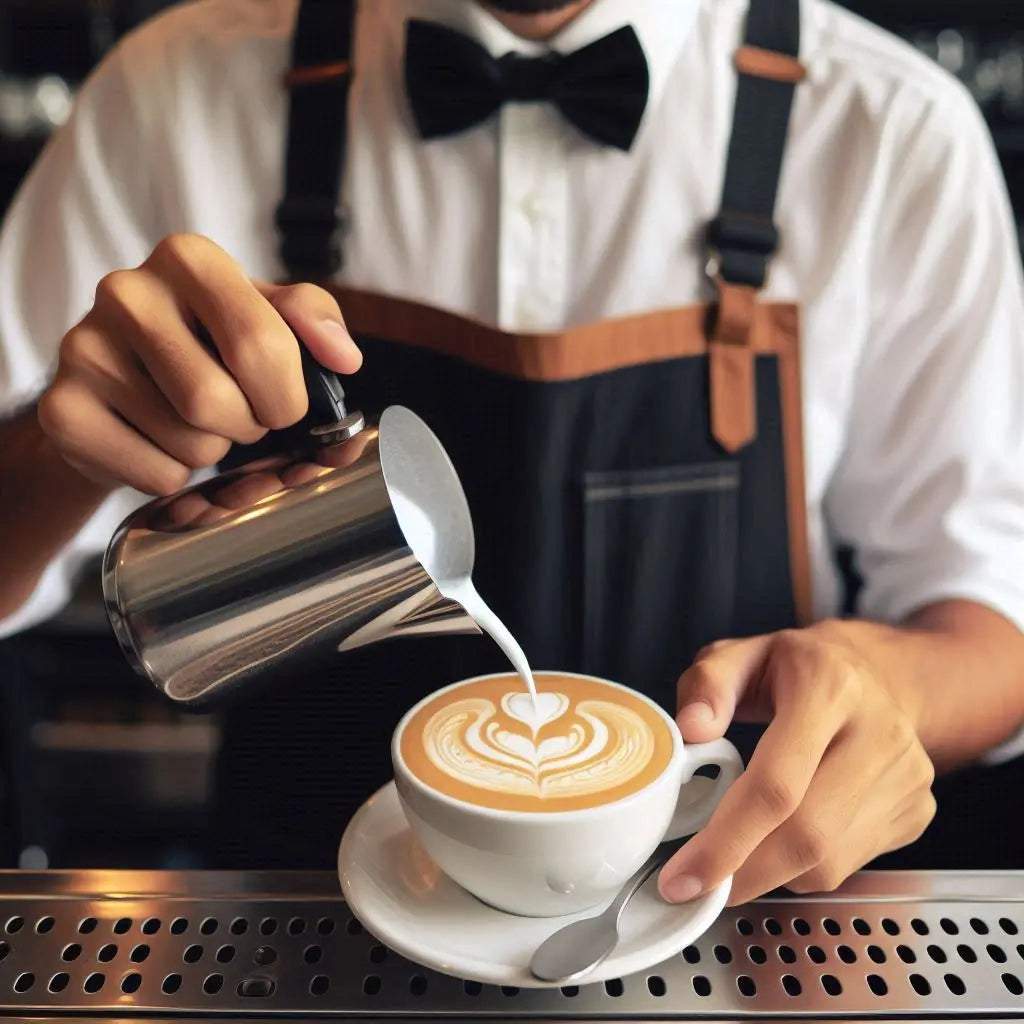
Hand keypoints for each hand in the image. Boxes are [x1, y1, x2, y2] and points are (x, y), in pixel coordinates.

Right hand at [38, 233, 361, 495]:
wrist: (123, 380)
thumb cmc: (206, 343)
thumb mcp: (263, 314)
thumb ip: (312, 320)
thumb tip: (344, 357)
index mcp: (188, 257)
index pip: (262, 343)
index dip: (286, 395)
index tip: (284, 406)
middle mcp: (126, 291)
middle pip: (218, 400)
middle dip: (250, 426)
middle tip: (242, 418)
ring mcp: (84, 348)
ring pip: (190, 442)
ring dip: (213, 451)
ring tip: (199, 425)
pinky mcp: (61, 408)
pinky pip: (156, 472)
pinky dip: (176, 475)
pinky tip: (161, 443)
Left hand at [658, 625, 936, 905]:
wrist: (878, 674)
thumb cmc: (797, 668)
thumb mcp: (740, 655)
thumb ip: (707, 685)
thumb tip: (690, 729)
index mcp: (828, 687)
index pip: (777, 783)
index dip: (727, 840)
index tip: (685, 876)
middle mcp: (878, 733)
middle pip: (807, 834)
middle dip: (743, 872)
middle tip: (700, 884)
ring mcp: (906, 777)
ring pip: (828, 862)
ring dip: (770, 874)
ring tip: (738, 850)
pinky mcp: (916, 811)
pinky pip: (849, 865)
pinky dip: (803, 869)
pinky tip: (783, 836)